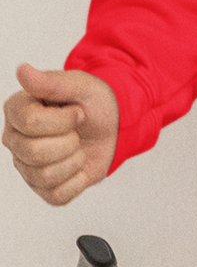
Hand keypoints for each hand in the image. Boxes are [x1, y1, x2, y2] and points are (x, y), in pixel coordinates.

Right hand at [5, 65, 118, 207]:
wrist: (111, 125)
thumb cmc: (92, 103)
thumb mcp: (80, 85)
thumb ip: (51, 82)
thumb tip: (23, 71)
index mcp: (17, 110)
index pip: (30, 122)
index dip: (63, 119)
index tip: (76, 112)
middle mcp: (15, 139)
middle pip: (34, 152)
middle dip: (69, 141)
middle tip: (76, 131)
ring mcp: (25, 166)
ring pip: (46, 175)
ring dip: (74, 160)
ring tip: (77, 147)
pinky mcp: (42, 188)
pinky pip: (57, 196)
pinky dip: (77, 181)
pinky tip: (78, 165)